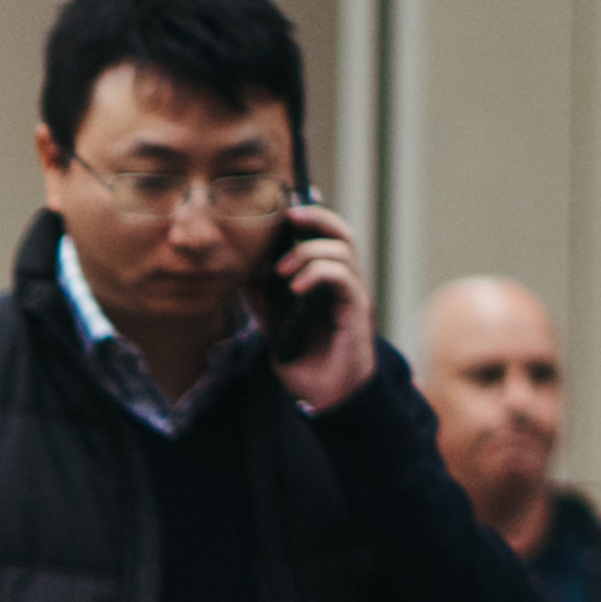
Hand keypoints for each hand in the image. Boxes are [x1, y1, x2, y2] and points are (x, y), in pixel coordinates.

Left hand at [271, 203, 376, 412]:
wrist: (328, 397)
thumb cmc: (307, 363)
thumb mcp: (276, 328)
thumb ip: (265, 301)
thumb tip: (244, 274)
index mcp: (328, 283)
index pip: (328, 238)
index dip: (314, 217)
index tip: (289, 204)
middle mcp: (345, 283)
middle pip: (341, 234)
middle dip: (316, 219)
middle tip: (288, 218)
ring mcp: (353, 295)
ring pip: (343, 251)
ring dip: (309, 252)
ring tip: (283, 271)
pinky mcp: (356, 311)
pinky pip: (344, 279)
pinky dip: (319, 274)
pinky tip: (296, 287)